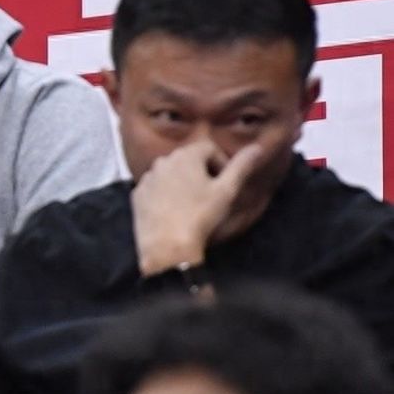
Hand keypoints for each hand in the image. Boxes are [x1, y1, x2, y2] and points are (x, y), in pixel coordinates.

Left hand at [132, 140, 263, 275]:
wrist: (166, 246)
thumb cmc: (200, 216)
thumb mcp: (227, 190)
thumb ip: (242, 166)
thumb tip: (257, 148)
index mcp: (185, 155)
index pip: (209, 148)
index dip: (222, 163)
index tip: (226, 183)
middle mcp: (162, 161)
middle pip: (188, 159)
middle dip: (202, 172)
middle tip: (211, 195)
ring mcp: (146, 178)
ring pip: (170, 173)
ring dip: (183, 183)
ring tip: (193, 205)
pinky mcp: (137, 195)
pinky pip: (155, 188)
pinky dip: (165, 194)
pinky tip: (174, 212)